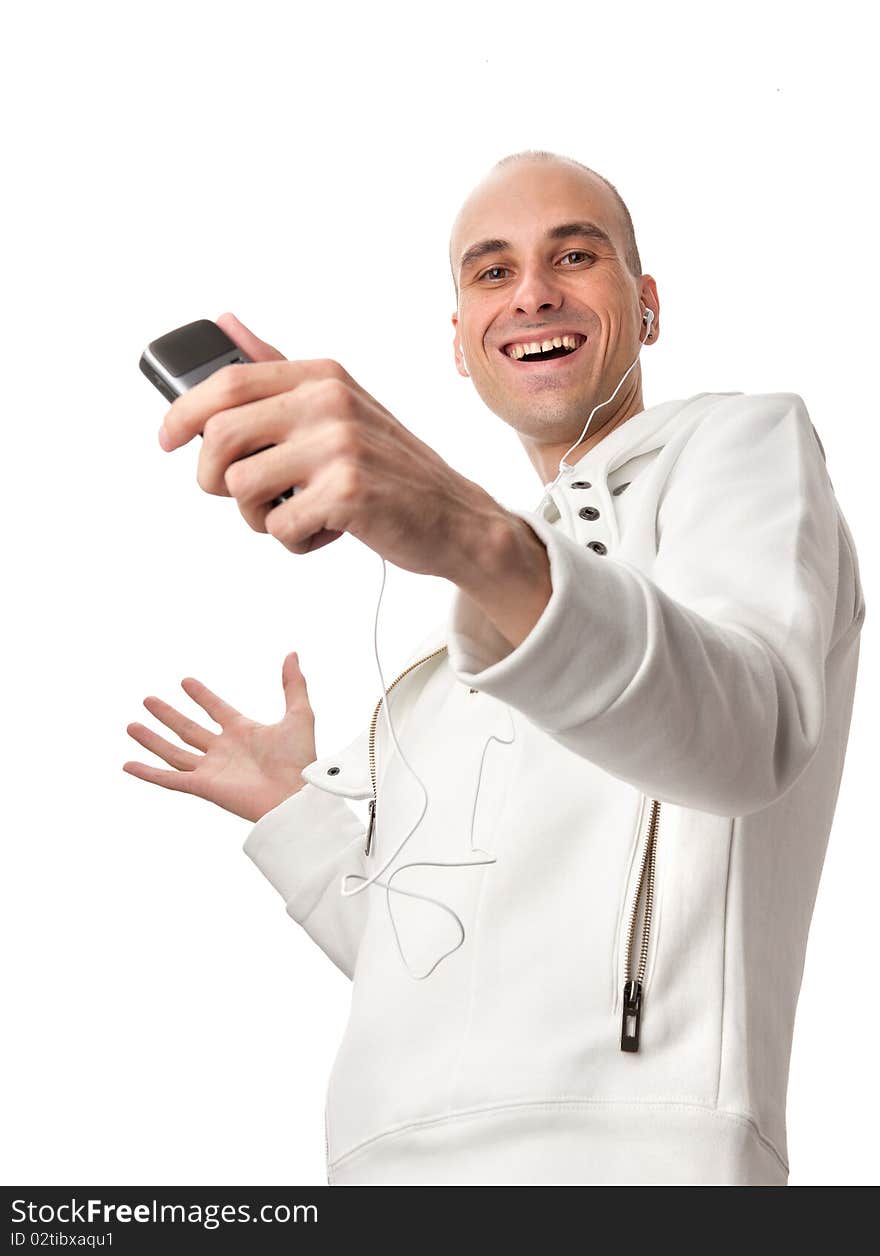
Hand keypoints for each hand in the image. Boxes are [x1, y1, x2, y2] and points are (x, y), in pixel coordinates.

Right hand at [122, 651, 317, 823]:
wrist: (295, 796)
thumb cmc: (300, 761)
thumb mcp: (299, 714)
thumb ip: (293, 685)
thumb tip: (293, 654)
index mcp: (243, 732)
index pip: (217, 709)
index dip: (202, 695)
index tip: (185, 681)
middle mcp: (224, 751)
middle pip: (188, 729)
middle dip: (168, 715)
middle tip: (148, 699)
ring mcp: (212, 769)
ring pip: (174, 752)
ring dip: (152, 739)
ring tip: (131, 725)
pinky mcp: (203, 787)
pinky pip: (169, 779)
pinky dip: (147, 773)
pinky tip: (128, 764)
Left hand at [156, 312, 508, 579]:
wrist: (456, 518)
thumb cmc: (389, 468)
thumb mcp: (339, 405)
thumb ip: (278, 367)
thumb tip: (224, 322)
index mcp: (322, 376)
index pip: (226, 382)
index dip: (182, 413)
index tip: (167, 440)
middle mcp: (329, 402)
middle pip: (218, 436)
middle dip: (212, 478)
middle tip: (238, 496)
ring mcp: (340, 446)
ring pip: (240, 487)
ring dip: (256, 516)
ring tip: (294, 513)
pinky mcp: (348, 493)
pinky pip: (278, 525)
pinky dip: (294, 541)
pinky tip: (326, 530)